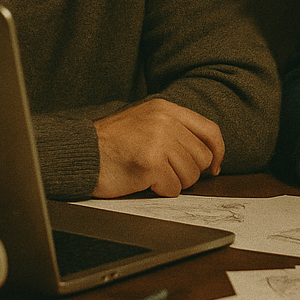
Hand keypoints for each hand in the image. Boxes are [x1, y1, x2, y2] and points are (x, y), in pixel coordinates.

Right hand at [92, 99, 224, 197]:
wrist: (81, 153)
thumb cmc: (112, 144)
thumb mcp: (145, 122)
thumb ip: (174, 130)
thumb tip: (209, 155)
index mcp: (165, 109)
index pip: (209, 130)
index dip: (217, 152)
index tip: (215, 167)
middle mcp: (165, 121)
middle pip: (202, 157)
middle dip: (187, 172)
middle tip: (165, 173)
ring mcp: (158, 141)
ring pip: (190, 175)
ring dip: (173, 182)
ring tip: (151, 174)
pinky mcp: (150, 163)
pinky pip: (173, 188)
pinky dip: (160, 191)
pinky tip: (143, 181)